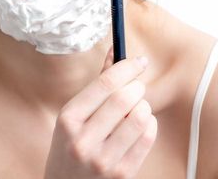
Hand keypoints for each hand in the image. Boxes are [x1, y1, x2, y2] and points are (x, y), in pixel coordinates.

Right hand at [44, 47, 157, 178]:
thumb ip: (96, 86)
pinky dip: (150, 124)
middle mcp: (83, 140)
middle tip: (136, 88)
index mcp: (68, 120)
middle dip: (137, 87)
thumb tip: (116, 50)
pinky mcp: (122, 173)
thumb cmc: (70, 148)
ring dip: (144, 107)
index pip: (104, 84)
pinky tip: (140, 126)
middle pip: (124, 98)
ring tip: (136, 110)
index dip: (126, 67)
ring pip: (140, 117)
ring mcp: (103, 160)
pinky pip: (148, 137)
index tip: (139, 62)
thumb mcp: (73, 118)